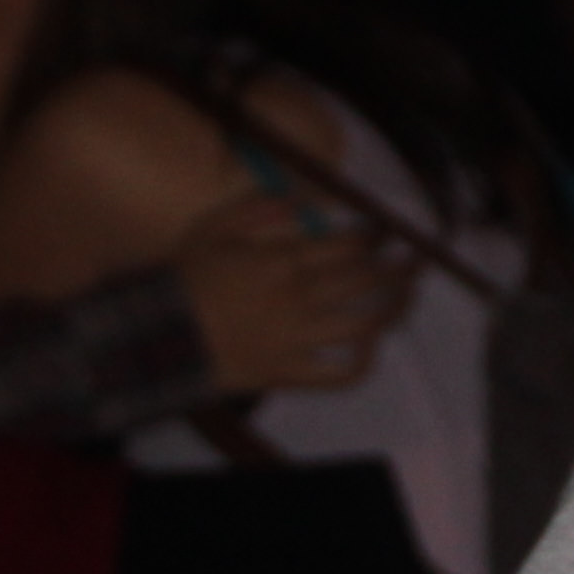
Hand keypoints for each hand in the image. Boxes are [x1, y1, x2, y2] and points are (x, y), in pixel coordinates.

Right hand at [171, 193, 407, 393]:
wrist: (156, 338)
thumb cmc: (181, 279)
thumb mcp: (209, 228)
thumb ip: (255, 208)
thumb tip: (298, 199)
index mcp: (283, 260)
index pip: (347, 245)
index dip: (375, 236)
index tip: (386, 231)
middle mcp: (299, 298)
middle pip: (366, 280)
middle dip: (399, 266)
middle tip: (417, 258)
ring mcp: (298, 338)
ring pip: (365, 322)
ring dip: (395, 306)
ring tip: (410, 294)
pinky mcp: (290, 373)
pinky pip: (339, 374)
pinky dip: (363, 363)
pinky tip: (372, 347)